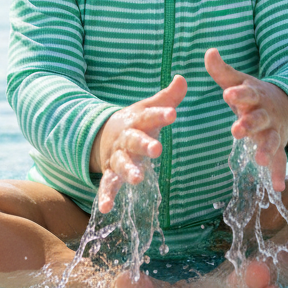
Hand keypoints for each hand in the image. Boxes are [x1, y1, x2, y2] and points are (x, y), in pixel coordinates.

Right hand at [90, 75, 186, 212]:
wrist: (104, 134)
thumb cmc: (136, 122)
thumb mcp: (148, 108)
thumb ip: (167, 97)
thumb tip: (182, 78)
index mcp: (137, 121)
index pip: (151, 116)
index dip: (161, 114)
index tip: (173, 113)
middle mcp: (126, 138)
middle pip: (135, 140)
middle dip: (145, 144)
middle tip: (157, 149)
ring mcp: (117, 157)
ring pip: (122, 164)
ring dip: (129, 171)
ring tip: (137, 180)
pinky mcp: (110, 174)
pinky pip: (107, 186)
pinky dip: (105, 197)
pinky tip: (105, 209)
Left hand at [205, 48, 287, 192]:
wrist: (285, 105)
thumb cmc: (253, 95)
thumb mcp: (239, 81)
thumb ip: (222, 71)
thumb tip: (208, 52)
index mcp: (254, 96)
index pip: (246, 93)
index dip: (238, 94)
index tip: (228, 94)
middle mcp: (265, 114)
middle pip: (259, 118)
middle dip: (249, 124)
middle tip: (237, 129)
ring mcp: (273, 131)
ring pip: (271, 140)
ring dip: (266, 149)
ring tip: (260, 160)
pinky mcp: (278, 146)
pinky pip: (281, 161)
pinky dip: (279, 173)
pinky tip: (277, 187)